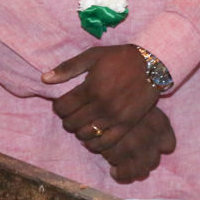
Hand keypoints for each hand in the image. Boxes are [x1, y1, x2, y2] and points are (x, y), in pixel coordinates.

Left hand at [45, 45, 159, 152]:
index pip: (62, 108)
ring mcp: (114, 116)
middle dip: (69, 118)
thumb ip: (68, 67)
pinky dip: (94, 143)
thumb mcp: (94, 55)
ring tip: (86, 121)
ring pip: (85, 134)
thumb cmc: (122, 57)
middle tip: (76, 111)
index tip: (66, 102)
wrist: (154, 63)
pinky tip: (95, 134)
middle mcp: (101, 104)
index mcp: (91, 88)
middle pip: (71, 123)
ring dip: (80, 130)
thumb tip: (45, 79)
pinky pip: (104, 143)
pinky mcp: (127, 124)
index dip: (59, 106)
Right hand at [102, 105, 175, 184]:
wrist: (104, 103)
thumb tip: (161, 147)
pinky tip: (114, 169)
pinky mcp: (120, 156)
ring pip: (142, 173)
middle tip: (132, 159)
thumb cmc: (122, 103)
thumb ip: (154, 126)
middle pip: (154, 162)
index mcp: (161, 125)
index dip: (159, 149)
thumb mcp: (144, 107)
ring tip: (123, 166)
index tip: (149, 149)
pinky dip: (120, 175)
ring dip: (133, 172)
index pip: (169, 146)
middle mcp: (153, 139)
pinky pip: (125, 175)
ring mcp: (137, 149)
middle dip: (144, 163)